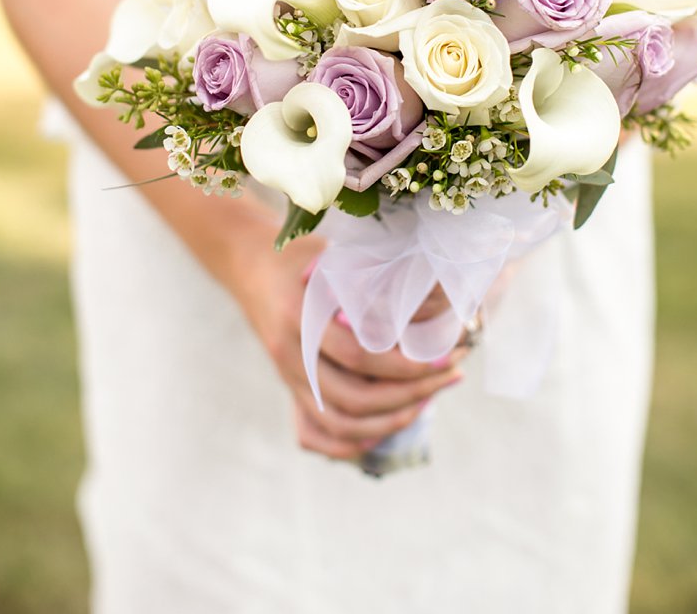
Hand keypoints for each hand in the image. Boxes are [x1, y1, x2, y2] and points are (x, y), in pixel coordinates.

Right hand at [232, 240, 468, 462]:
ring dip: (390, 420)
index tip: (446, 356)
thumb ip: (366, 278)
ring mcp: (287, 374)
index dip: (406, 364)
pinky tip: (387, 425)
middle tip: (448, 376)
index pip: (359, 356)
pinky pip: (318, 431)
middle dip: (410, 394)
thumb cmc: (300, 256)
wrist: (248, 266)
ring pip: (341, 421)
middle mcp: (290, 352)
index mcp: (300, 315)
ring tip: (428, 399)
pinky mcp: (290, 386)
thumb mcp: (330, 255)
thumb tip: (430, 300)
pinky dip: (355, 440)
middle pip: (354, 397)